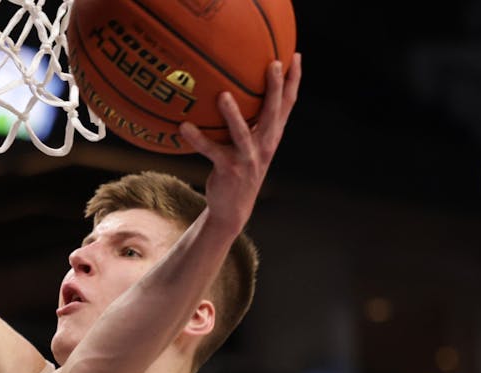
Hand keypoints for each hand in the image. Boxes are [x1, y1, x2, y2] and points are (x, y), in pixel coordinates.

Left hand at [179, 53, 301, 232]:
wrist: (233, 208)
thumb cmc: (239, 167)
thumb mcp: (251, 144)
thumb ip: (251, 120)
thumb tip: (235, 88)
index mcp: (272, 135)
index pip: (288, 104)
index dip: (294, 80)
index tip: (296, 55)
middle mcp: (264, 145)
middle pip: (273, 113)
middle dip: (274, 88)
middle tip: (273, 63)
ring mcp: (247, 158)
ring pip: (241, 132)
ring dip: (233, 114)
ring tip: (223, 95)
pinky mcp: (228, 169)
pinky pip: (211, 150)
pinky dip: (197, 139)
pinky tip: (183, 126)